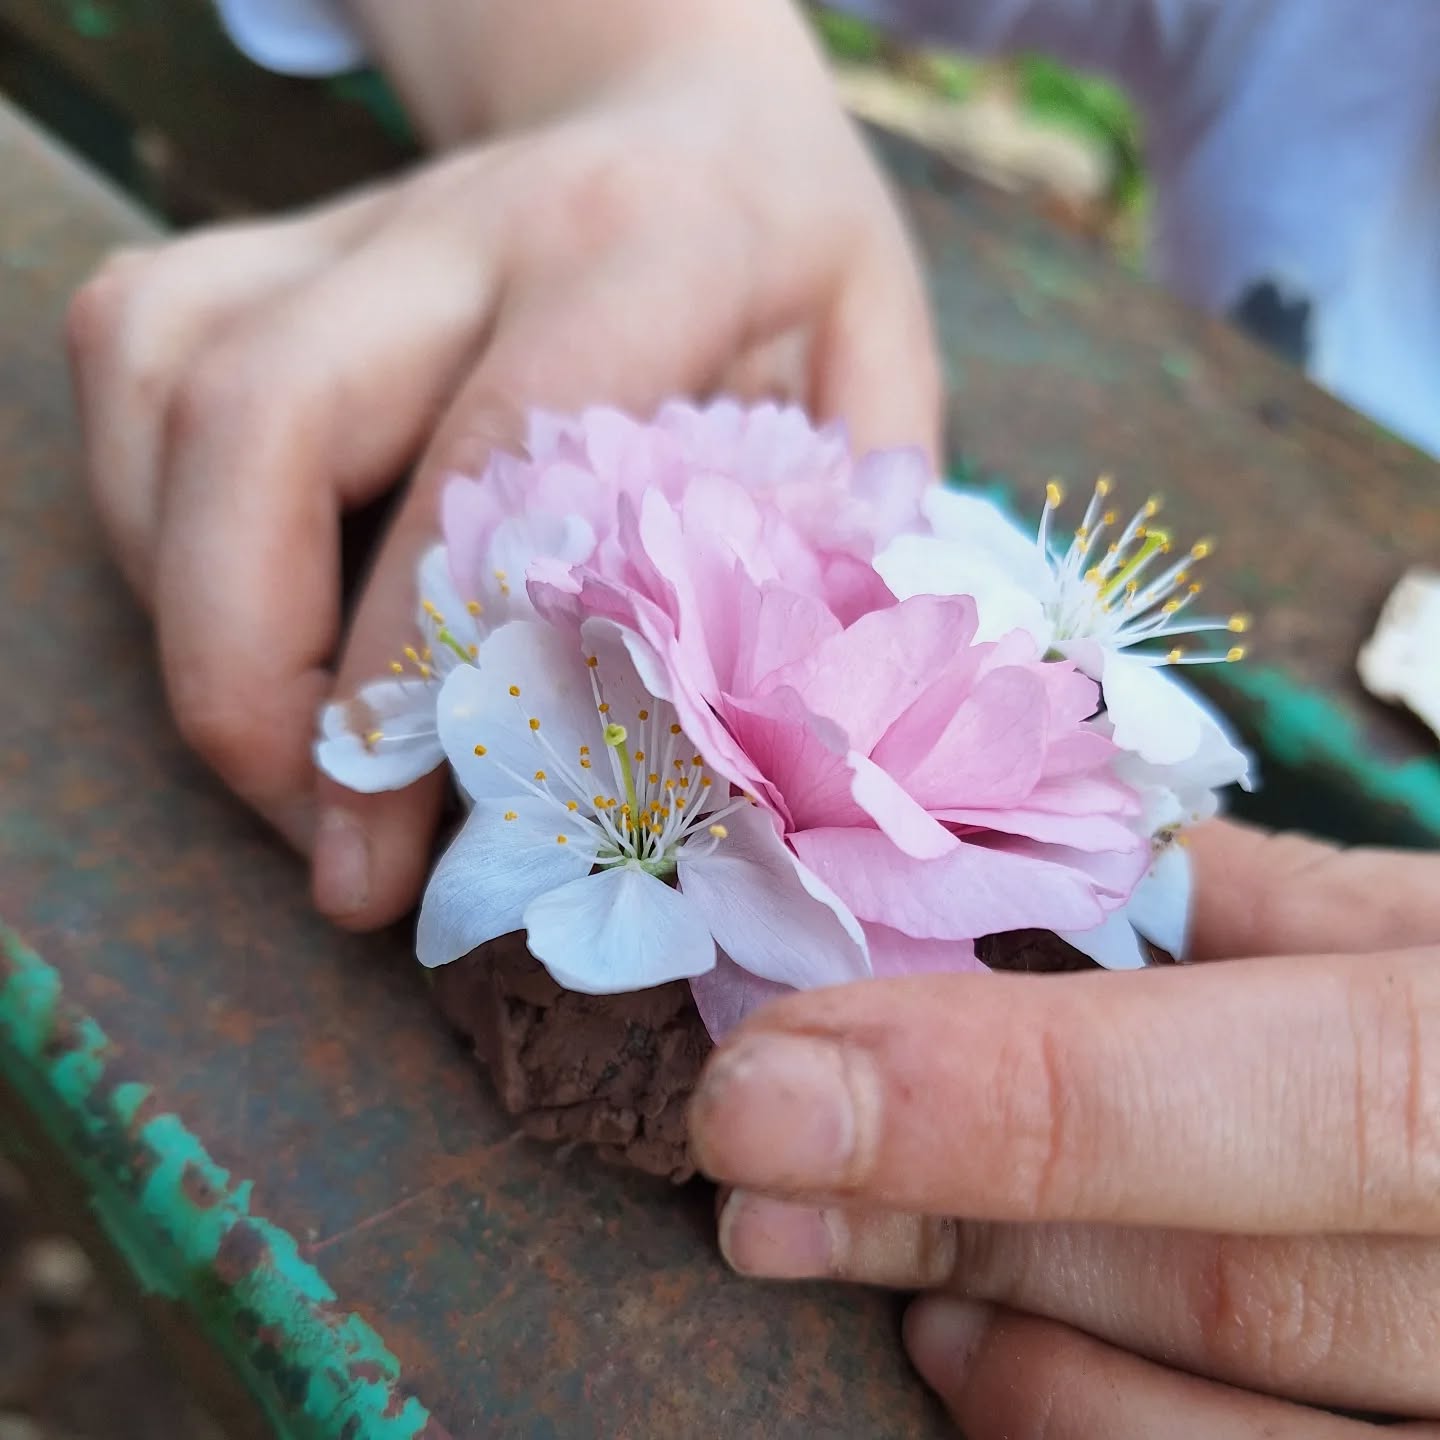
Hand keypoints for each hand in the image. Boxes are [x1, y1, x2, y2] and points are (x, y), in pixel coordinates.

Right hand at [65, 0, 937, 927]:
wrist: (678, 108)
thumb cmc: (782, 254)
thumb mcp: (873, 358)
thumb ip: (843, 516)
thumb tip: (755, 726)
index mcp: (642, 251)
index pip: (488, 455)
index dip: (418, 661)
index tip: (394, 835)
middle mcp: (467, 223)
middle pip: (262, 412)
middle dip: (244, 667)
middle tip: (319, 834)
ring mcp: (346, 227)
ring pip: (161, 389)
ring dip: (184, 616)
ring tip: (291, 766)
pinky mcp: (263, 245)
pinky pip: (129, 370)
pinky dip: (147, 528)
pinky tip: (240, 624)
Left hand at [688, 819, 1439, 1436]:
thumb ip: (1330, 913)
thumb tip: (1119, 872)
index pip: (1300, 1088)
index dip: (1014, 1089)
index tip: (768, 1084)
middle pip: (1240, 1277)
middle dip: (955, 1212)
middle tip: (758, 1165)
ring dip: (1020, 1349)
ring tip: (877, 1266)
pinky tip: (995, 1374)